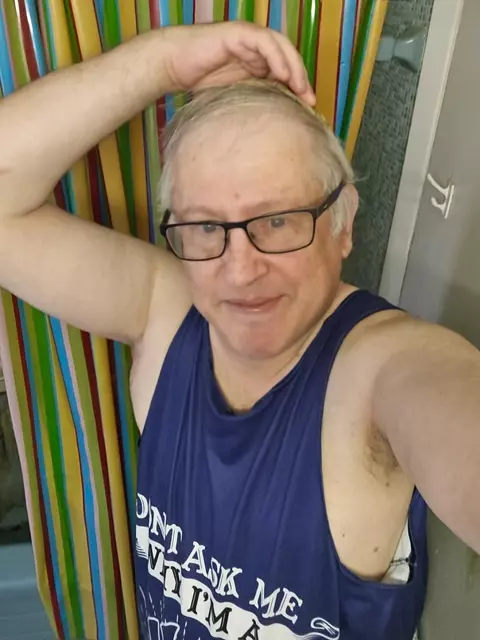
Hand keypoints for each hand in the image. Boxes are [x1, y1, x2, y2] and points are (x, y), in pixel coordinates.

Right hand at [161, 21, 315, 105]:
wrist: (173, 65)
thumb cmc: (197, 84)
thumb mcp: (229, 100)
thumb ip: (247, 107)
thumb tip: (263, 136)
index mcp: (256, 64)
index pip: (285, 71)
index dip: (298, 88)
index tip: (307, 109)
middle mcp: (255, 49)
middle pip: (288, 58)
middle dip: (302, 78)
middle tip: (310, 100)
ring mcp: (248, 39)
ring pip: (280, 46)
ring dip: (293, 66)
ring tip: (300, 86)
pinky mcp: (238, 33)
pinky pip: (264, 42)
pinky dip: (276, 56)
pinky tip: (281, 74)